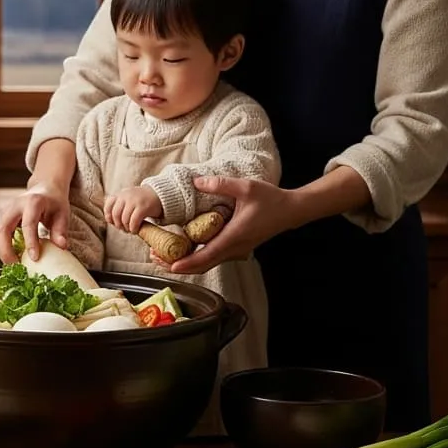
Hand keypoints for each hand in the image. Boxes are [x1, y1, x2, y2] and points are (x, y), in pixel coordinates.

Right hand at [0, 181, 69, 262]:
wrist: (45, 189)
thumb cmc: (54, 203)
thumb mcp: (62, 214)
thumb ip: (61, 230)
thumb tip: (61, 247)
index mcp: (32, 202)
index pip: (28, 224)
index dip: (30, 243)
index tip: (34, 259)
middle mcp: (15, 205)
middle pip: (2, 230)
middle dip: (6, 251)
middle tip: (16, 267)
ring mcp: (5, 210)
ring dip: (2, 252)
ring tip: (14, 265)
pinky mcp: (2, 217)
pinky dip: (2, 248)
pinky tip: (12, 257)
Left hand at [103, 186, 162, 233]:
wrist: (161, 195)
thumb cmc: (143, 201)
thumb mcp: (129, 199)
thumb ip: (119, 206)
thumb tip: (109, 220)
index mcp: (121, 194)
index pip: (108, 205)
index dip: (109, 217)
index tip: (113, 223)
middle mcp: (126, 196)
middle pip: (115, 214)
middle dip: (118, 225)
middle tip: (123, 229)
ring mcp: (134, 201)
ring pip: (124, 219)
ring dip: (126, 228)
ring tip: (130, 230)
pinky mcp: (143, 207)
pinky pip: (133, 221)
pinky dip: (133, 228)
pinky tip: (135, 230)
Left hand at [155, 176, 300, 273]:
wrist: (290, 211)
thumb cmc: (270, 199)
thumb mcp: (246, 187)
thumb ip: (220, 184)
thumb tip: (195, 181)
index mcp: (234, 237)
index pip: (206, 256)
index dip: (187, 263)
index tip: (170, 266)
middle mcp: (233, 248)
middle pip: (202, 265)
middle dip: (178, 265)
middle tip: (156, 258)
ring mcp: (235, 250)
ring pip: (207, 263)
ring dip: (186, 262)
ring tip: (164, 254)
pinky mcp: (236, 247)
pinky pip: (213, 256)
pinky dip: (196, 257)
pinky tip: (184, 248)